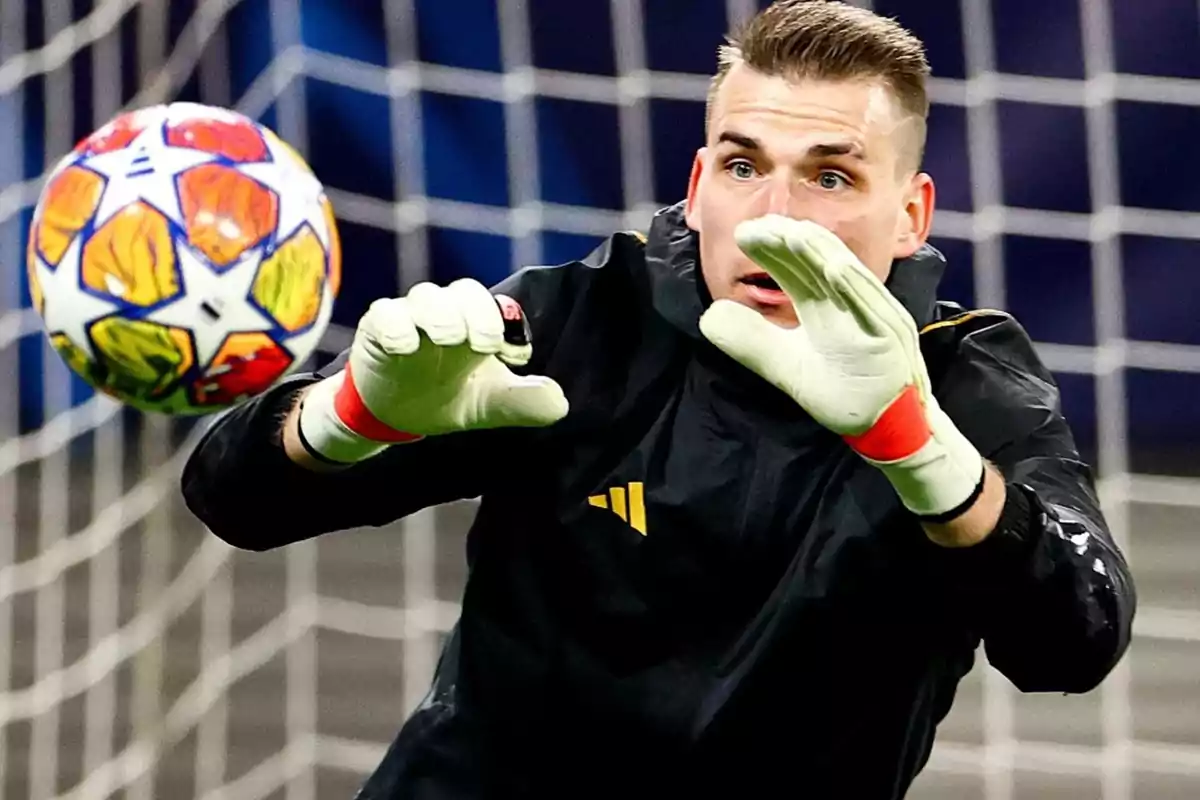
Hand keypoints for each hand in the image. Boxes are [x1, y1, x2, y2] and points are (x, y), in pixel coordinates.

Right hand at [297, 278, 568, 464]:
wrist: (393, 415)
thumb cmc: (445, 397)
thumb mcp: (487, 405)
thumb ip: (522, 403)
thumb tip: (559, 403)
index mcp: (476, 324)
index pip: (494, 305)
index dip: (506, 324)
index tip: (515, 357)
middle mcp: (446, 313)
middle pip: (464, 292)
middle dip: (478, 314)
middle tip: (485, 344)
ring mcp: (411, 318)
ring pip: (426, 296)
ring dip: (441, 314)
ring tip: (448, 339)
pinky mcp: (377, 328)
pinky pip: (385, 314)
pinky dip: (396, 326)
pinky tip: (405, 346)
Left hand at [698, 215, 983, 519]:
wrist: (886, 428)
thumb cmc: (842, 392)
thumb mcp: (786, 366)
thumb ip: (752, 342)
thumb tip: (710, 315)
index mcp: (825, 303)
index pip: (796, 267)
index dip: (771, 249)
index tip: (742, 234)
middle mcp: (848, 301)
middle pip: (817, 261)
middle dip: (789, 240)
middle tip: (759, 226)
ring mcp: (872, 314)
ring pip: (846, 274)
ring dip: (820, 252)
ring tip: (791, 233)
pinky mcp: (890, 336)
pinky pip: (872, 306)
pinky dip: (854, 285)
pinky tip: (833, 267)